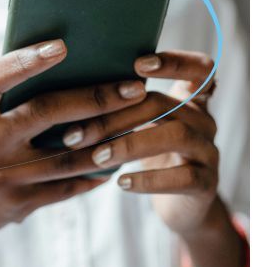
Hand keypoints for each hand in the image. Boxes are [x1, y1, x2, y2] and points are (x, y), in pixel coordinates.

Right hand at [0, 38, 147, 253]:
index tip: (62, 46)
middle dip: (95, 98)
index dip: (24, 61)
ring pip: (67, 155)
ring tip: (139, 122)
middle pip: (44, 113)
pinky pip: (66, 186)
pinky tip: (114, 160)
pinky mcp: (16, 205)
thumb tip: (58, 69)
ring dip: (109, 138)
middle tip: (133, 86)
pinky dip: (94, 172)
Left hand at [45, 50, 219, 236]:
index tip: (139, 63)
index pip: (198, 68)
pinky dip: (149, 179)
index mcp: (187, 99)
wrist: (178, 204)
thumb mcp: (135, 124)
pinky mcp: (207, 183)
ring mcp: (208, 151)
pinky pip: (184, 177)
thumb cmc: (144, 153)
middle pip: (163, 104)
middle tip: (74, 133)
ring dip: (130, 144)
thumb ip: (117, 102)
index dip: (174, 62)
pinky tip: (121, 183)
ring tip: (96, 157)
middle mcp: (202, 119)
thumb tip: (58, 81)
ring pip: (175, 135)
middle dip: (115, 115)